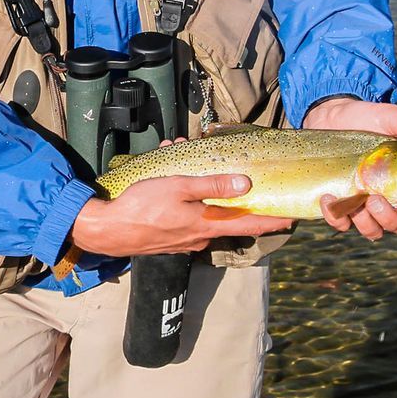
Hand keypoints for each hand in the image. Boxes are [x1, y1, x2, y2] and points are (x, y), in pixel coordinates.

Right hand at [70, 173, 293, 256]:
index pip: (249, 225)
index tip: (291, 218)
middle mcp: (199, 237)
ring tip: (183, 156)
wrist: (106, 230)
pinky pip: (185, 215)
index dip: (271, 221)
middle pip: (225, 216)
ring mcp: (184, 241)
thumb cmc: (141, 207)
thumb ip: (213, 186)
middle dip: (227, 190)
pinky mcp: (169, 239)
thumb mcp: (179, 188)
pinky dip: (183, 196)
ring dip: (200, 189)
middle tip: (226, 168)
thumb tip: (246, 186)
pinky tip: (168, 177)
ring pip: (202, 212)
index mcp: (206, 226)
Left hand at [301, 97, 396, 240]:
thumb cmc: (367, 118)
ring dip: (366, 222)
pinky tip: (329, 197)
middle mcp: (388, 198)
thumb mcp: (388, 117)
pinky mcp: (340, 205)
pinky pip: (341, 223)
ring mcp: (363, 205)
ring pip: (372, 230)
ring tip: (357, 198)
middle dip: (388, 218)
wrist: (332, 117)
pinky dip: (336, 216)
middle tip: (376, 199)